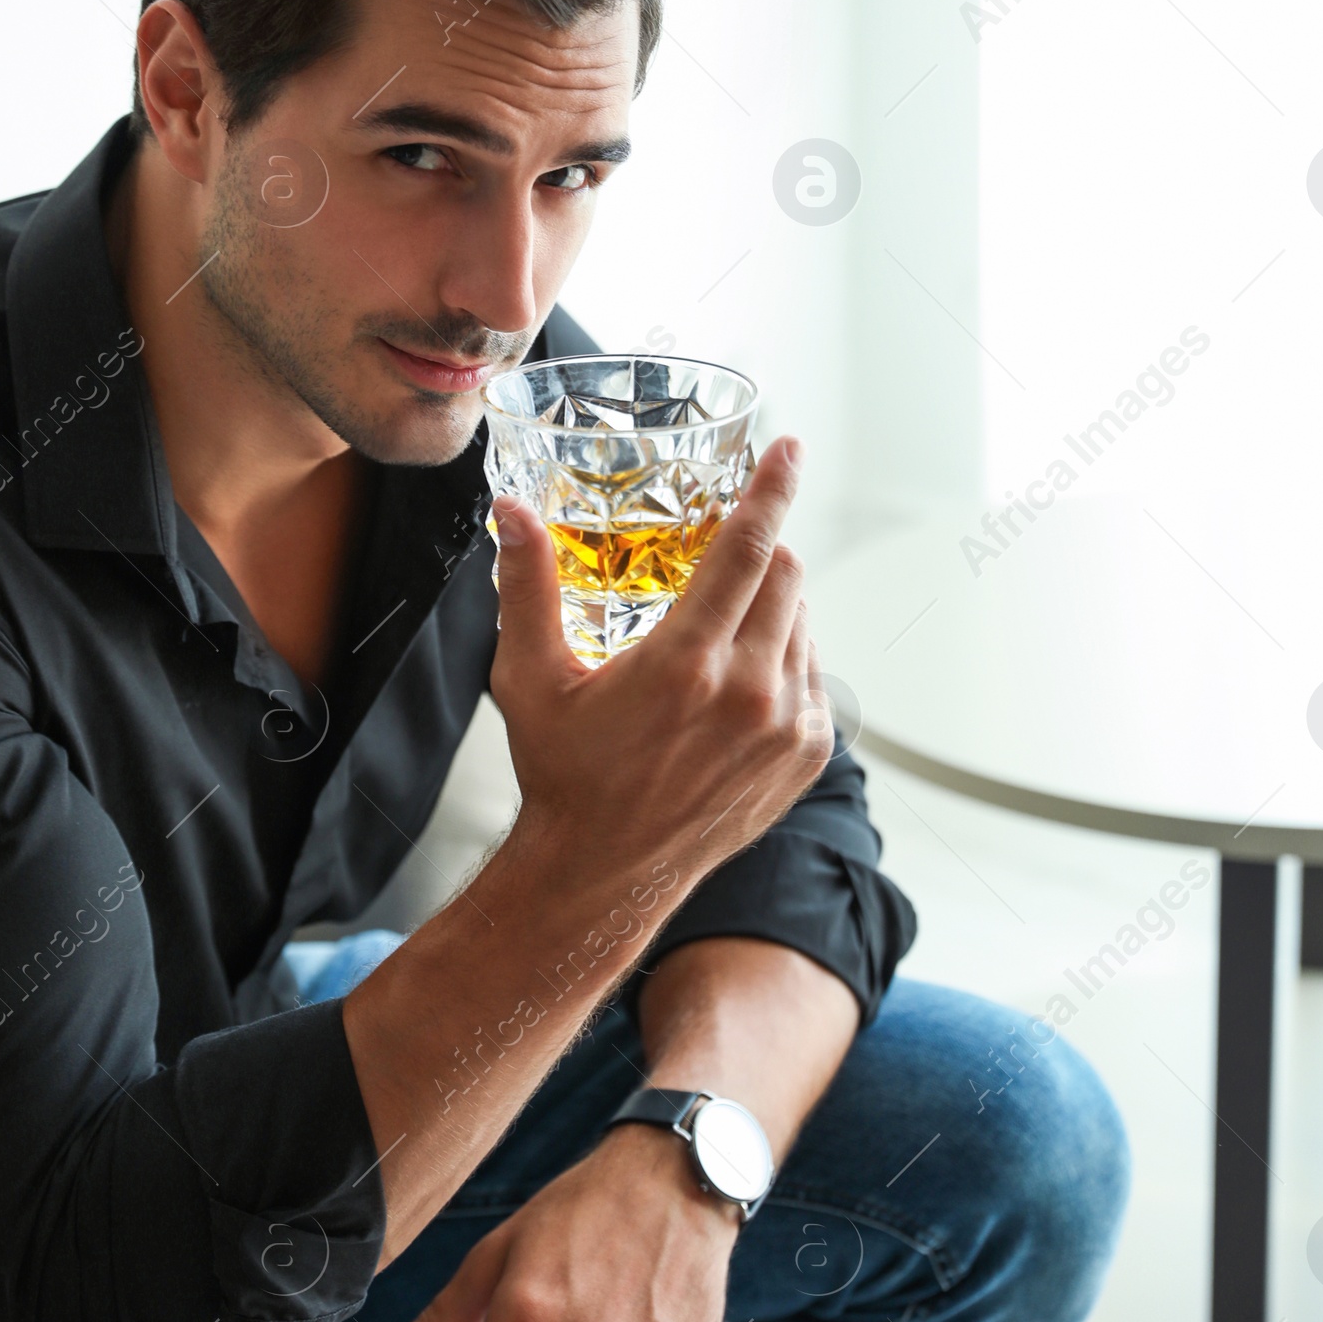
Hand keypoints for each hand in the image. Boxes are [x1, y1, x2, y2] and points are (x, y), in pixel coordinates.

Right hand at [490, 436, 831, 892]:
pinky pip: (811, 673)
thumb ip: (527, 587)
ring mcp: (788, 728)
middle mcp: (750, 694)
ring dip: (770, 604)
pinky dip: (783, 656)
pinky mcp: (808, 756)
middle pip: (784, 575)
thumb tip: (510, 511)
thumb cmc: (563, 775)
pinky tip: (735, 679)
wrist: (603, 873)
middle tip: (718, 554)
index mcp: (686, 665)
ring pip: (802, 621)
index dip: (772, 488)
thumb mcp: (530, 677)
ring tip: (714, 633)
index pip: (748, 548)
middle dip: (759, 547)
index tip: (789, 448)